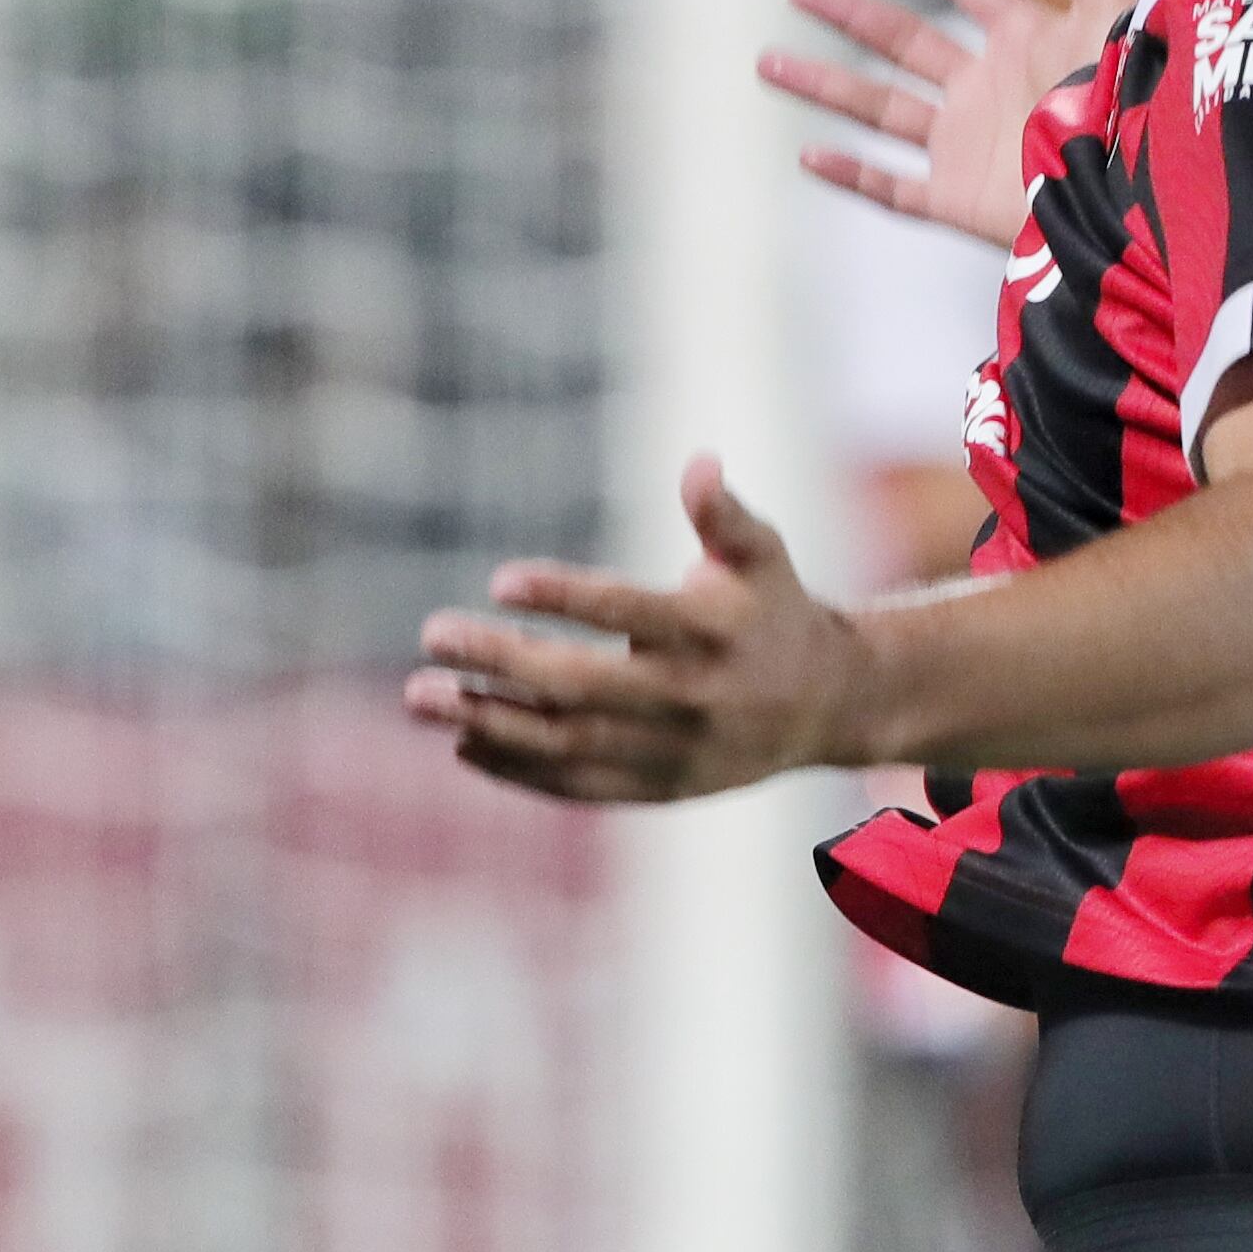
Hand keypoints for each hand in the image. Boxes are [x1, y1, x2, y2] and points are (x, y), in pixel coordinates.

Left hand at [404, 457, 875, 801]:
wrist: (831, 706)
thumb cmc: (776, 610)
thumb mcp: (762, 554)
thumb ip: (724, 515)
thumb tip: (699, 462)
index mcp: (713, 631)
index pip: (629, 611)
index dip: (564, 595)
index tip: (499, 579)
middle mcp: (692, 696)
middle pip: (580, 683)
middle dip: (499, 660)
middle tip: (432, 633)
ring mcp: (674, 751)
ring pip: (567, 743)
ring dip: (487, 721)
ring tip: (421, 695)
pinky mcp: (662, 789)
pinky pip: (580, 786)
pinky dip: (519, 770)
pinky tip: (465, 744)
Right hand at [762, 0, 1138, 244]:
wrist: (1129, 199)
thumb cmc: (1130, 110)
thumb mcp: (1118, 29)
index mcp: (1027, 42)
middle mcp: (988, 88)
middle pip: (906, 42)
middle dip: (853, 14)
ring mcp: (968, 144)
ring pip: (881, 109)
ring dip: (826, 86)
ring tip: (769, 63)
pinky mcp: (958, 198)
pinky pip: (893, 188)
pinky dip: (851, 174)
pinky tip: (809, 154)